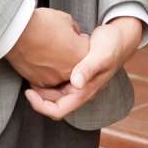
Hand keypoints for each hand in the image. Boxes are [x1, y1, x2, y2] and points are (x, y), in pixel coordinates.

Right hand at [6, 5, 90, 88]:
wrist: (18, 32)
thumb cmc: (42, 24)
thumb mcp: (66, 20)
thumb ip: (74, 30)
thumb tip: (72, 33)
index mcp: (82, 55)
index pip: (87, 49)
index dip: (78, 40)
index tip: (71, 36)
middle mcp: (71, 71)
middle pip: (74, 63)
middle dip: (68, 54)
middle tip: (58, 43)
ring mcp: (54, 79)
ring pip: (59, 72)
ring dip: (56, 63)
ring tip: (46, 49)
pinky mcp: (39, 82)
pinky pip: (45, 77)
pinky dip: (43, 69)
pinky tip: (37, 56)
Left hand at [24, 15, 143, 120]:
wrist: (122, 36)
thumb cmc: (112, 45)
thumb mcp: (100, 55)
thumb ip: (88, 68)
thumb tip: (76, 84)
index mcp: (86, 92)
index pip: (58, 111)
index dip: (40, 105)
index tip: (28, 91)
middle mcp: (81, 91)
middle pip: (53, 104)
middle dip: (38, 96)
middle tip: (25, 78)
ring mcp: (79, 84)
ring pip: (54, 94)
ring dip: (41, 87)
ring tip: (30, 72)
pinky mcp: (76, 75)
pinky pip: (58, 83)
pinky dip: (47, 77)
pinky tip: (41, 65)